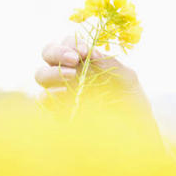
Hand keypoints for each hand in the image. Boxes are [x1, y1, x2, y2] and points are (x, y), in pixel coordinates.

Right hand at [35, 35, 158, 128]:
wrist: (134, 132)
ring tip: (72, 76)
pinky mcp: (56, 111)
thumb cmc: (131, 100)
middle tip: (74, 60)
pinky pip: (43, 100)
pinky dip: (49, 95)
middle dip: (56, 52)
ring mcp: (60, 91)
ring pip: (41, 75)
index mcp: (84, 60)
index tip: (84, 52)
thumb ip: (109, 64)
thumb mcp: (127, 78)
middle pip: (48, 53)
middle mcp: (68, 72)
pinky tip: (63, 95)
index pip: (68, 43)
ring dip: (52, 72)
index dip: (72, 43)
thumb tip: (91, 54)